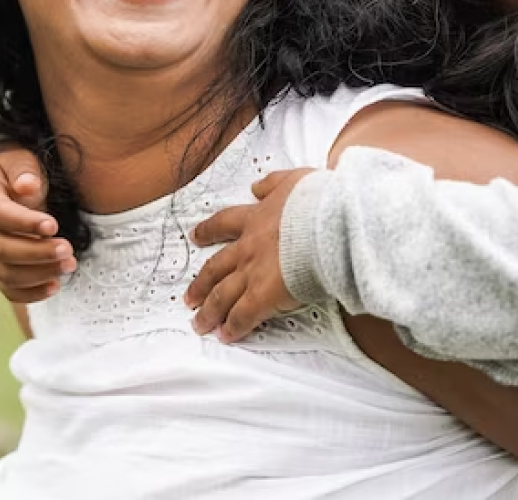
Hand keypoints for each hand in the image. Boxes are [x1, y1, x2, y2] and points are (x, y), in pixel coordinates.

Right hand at [0, 144, 74, 301]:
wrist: (15, 181)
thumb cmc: (20, 169)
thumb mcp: (21, 158)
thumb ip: (24, 170)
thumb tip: (27, 186)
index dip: (24, 223)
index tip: (53, 225)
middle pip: (1, 249)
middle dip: (37, 252)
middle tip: (68, 250)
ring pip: (6, 273)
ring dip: (39, 273)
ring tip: (70, 265)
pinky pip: (9, 289)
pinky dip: (31, 293)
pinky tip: (55, 286)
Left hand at [183, 167, 312, 341]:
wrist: (328, 224)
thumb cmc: (318, 202)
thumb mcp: (293, 181)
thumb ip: (273, 183)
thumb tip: (257, 185)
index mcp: (256, 218)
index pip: (224, 224)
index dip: (208, 231)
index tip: (196, 237)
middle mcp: (248, 247)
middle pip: (215, 267)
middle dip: (200, 284)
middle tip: (189, 296)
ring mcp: (253, 272)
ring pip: (222, 295)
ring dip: (209, 311)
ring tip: (200, 323)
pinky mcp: (264, 295)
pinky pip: (242, 316)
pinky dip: (233, 327)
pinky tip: (226, 336)